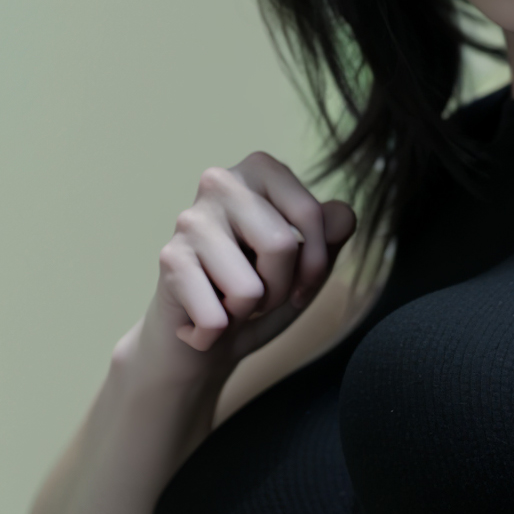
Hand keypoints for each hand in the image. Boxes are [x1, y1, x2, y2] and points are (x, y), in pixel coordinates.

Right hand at [146, 153, 357, 368]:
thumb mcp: (307, 266)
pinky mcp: (170, 258)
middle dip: (279, 290)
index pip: (312, 214)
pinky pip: (217, 318)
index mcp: (261, 172)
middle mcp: (221, 182)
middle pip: (281, 245)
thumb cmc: (259, 295)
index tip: (300, 283)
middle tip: (258, 294)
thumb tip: (343, 216)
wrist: (204, 341)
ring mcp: (190, 218)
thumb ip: (330, 235)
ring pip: (250, 288)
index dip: (315, 264)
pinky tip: (200, 318)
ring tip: (227, 301)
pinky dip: (214, 334)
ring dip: (246, 312)